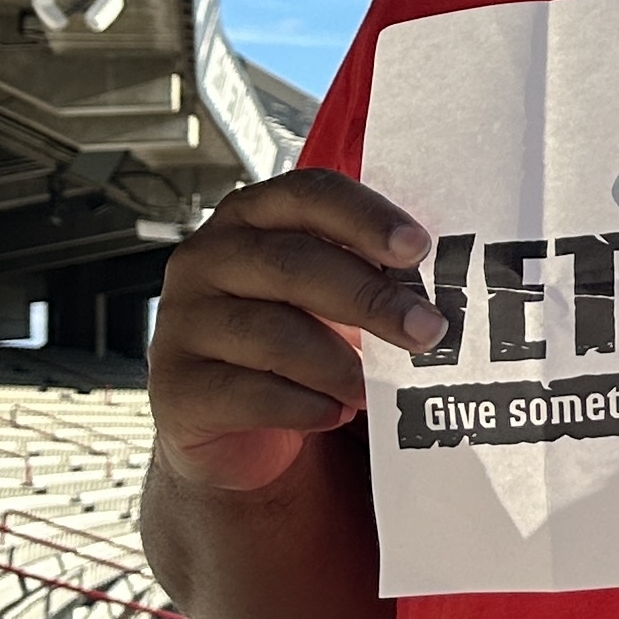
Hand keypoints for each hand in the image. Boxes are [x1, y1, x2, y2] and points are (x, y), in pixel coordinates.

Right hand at [147, 169, 454, 495]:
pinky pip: (248, 394)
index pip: (307, 195)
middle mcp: (206, 259)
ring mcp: (181, 322)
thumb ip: (369, 272)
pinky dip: (303, 407)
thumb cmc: (293, 338)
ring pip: (273, 334)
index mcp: (250, 217)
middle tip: (426, 330)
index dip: (365, 217)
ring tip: (375, 388)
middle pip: (294, 264)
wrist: (232, 423)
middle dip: (370, 299)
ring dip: (339, 365)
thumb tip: (444, 282)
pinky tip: (332, 413)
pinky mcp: (174, 388)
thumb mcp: (329, 295)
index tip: (417, 248)